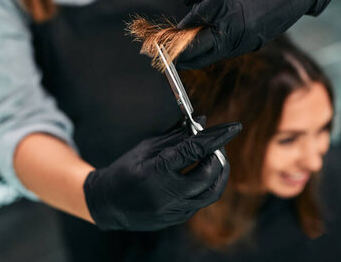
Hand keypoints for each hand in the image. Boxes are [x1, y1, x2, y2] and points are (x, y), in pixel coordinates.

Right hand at [83, 118, 241, 230]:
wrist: (107, 204)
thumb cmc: (125, 170)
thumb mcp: (146, 147)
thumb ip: (176, 136)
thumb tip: (202, 121)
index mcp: (157, 171)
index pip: (195, 151)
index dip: (217, 137)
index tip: (233, 127)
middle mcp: (167, 194)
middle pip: (209, 174)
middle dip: (219, 155)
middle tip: (217, 143)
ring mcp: (174, 210)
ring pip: (212, 192)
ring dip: (219, 172)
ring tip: (214, 158)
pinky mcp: (177, 219)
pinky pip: (201, 201)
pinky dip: (206, 185)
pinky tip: (202, 173)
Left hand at [176, 0, 340, 69]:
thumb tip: (187, 3)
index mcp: (223, 5)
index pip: (188, 27)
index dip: (173, 34)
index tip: (161, 38)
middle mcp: (233, 28)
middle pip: (197, 52)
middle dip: (178, 55)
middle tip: (163, 55)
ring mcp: (245, 40)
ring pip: (212, 56)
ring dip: (195, 57)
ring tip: (180, 55)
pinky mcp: (254, 44)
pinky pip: (227, 52)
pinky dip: (213, 51)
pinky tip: (205, 45)